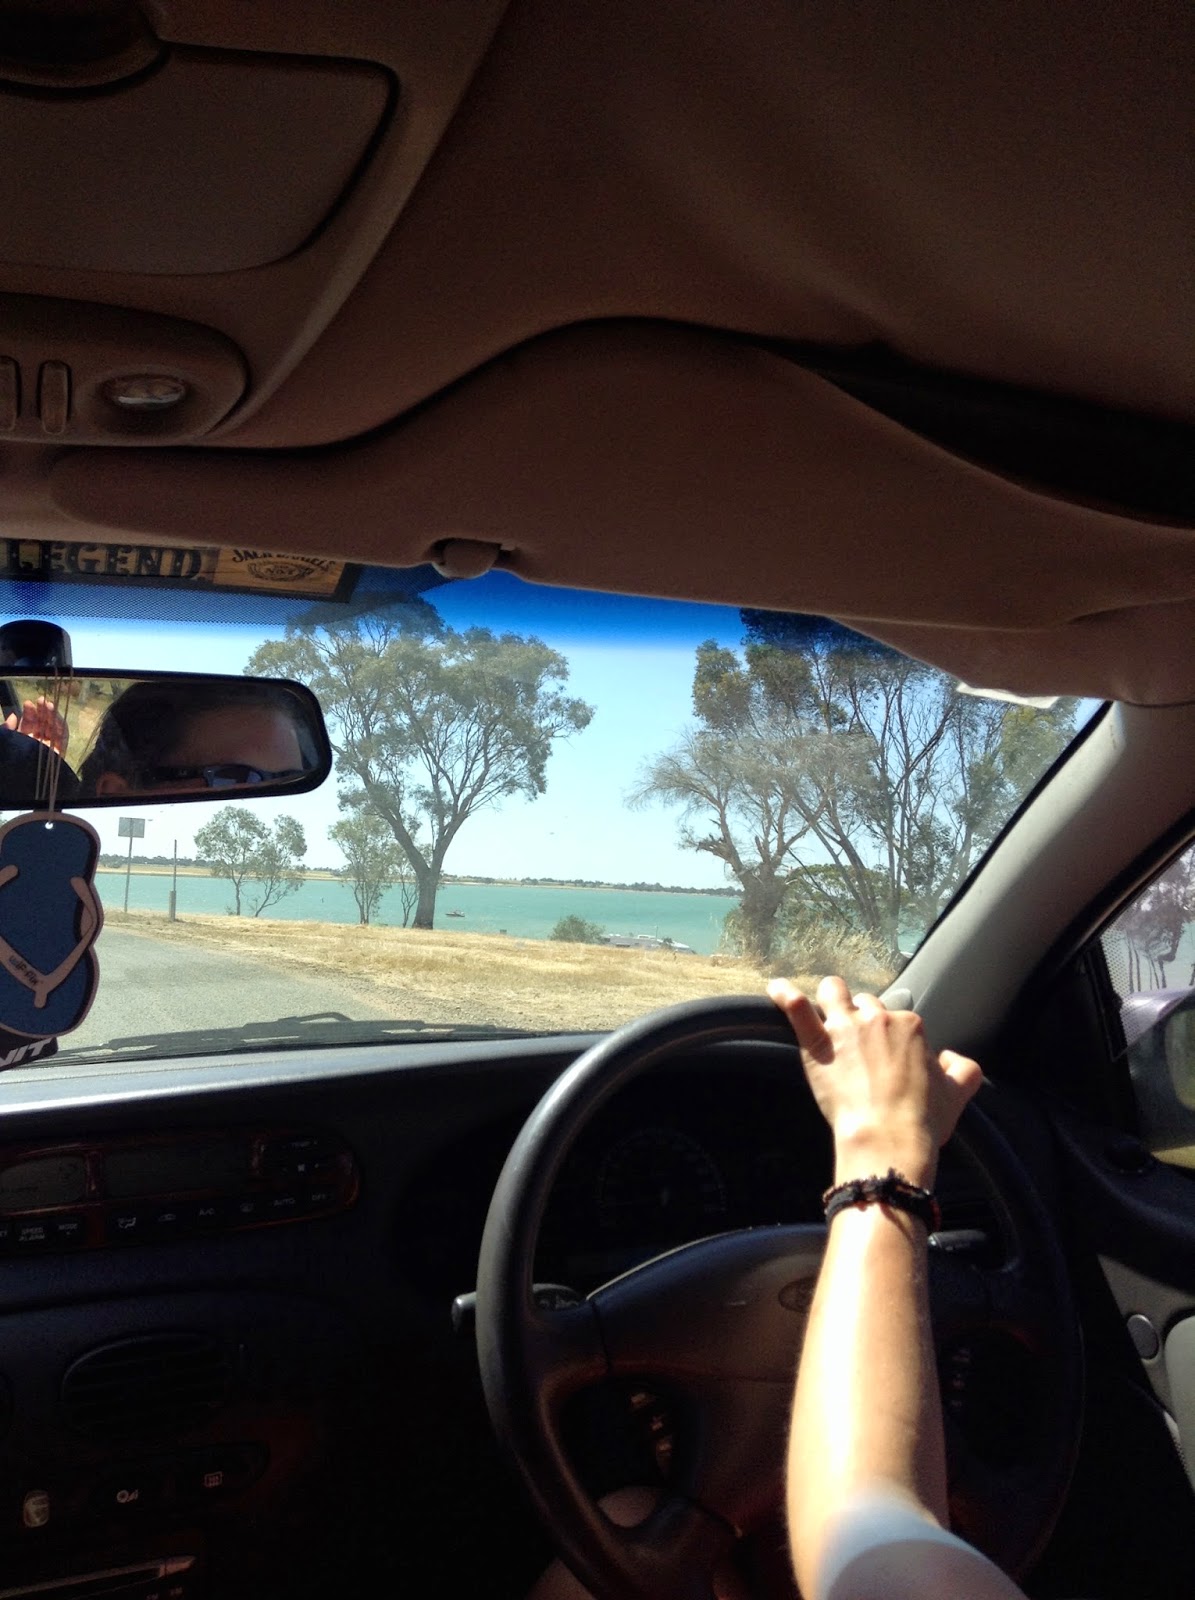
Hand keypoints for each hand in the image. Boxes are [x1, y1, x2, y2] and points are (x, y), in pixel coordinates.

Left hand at [6, 697, 68, 754]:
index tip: (28, 703)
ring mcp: (49, 747)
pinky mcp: (60, 752)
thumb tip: (12, 716)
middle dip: (42, 710)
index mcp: (24, 740)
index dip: (29, 712)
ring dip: (52, 715)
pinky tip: (55, 716)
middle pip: (42, 723)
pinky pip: (62, 736)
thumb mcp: (8, 739)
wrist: (26, 776)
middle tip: (41, 700)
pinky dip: (60, 725)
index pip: (28, 723)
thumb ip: (8, 729)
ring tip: (49, 704)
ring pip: (53, 727)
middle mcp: (37, 742)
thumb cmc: (14, 757)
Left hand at [768, 974, 982, 1188]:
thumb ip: (964, 1070)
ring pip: (834, 993)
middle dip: (863, 1017)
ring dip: (831, 997)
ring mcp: (845, 1028)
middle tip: (859, 1043)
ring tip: (827, 1005)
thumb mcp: (958, 1094)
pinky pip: (796, 1009)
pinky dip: (784, 996)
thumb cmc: (921, 1120)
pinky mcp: (817, 1044)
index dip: (892, 1036)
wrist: (888, 1138)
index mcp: (910, 1026)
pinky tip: (776, 990)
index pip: (898, 1017)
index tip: (889, 1056)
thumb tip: (954, 1060)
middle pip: (866, 1005)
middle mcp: (877, 1019)